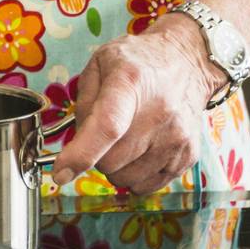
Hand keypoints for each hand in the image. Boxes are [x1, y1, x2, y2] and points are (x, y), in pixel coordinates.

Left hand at [51, 13, 225, 194]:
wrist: (187, 63)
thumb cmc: (138, 62)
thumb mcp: (99, 64)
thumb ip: (84, 103)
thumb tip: (78, 144)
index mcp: (130, 82)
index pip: (107, 126)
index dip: (81, 154)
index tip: (61, 173)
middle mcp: (159, 111)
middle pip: (110, 161)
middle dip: (98, 154)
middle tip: (106, 132)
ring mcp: (177, 137)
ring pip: (126, 179)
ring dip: (117, 166)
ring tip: (128, 137)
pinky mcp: (188, 156)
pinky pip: (146, 186)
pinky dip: (136, 174)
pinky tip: (143, 148)